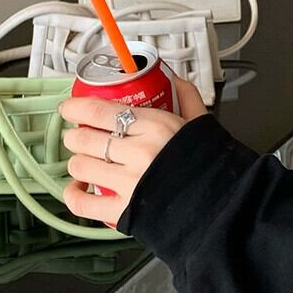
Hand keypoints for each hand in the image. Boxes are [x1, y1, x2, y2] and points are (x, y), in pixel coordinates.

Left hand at [58, 76, 207, 228]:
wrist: (224, 204)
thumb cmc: (213, 165)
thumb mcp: (202, 123)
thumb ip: (187, 98)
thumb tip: (176, 81)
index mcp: (156, 127)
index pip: (101, 111)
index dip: (77, 108)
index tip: (69, 108)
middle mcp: (139, 152)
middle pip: (85, 138)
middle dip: (76, 136)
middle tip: (79, 137)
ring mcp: (129, 183)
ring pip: (80, 166)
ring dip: (78, 162)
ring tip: (85, 161)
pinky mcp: (124, 211)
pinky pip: (83, 203)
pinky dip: (73, 195)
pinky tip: (77, 188)